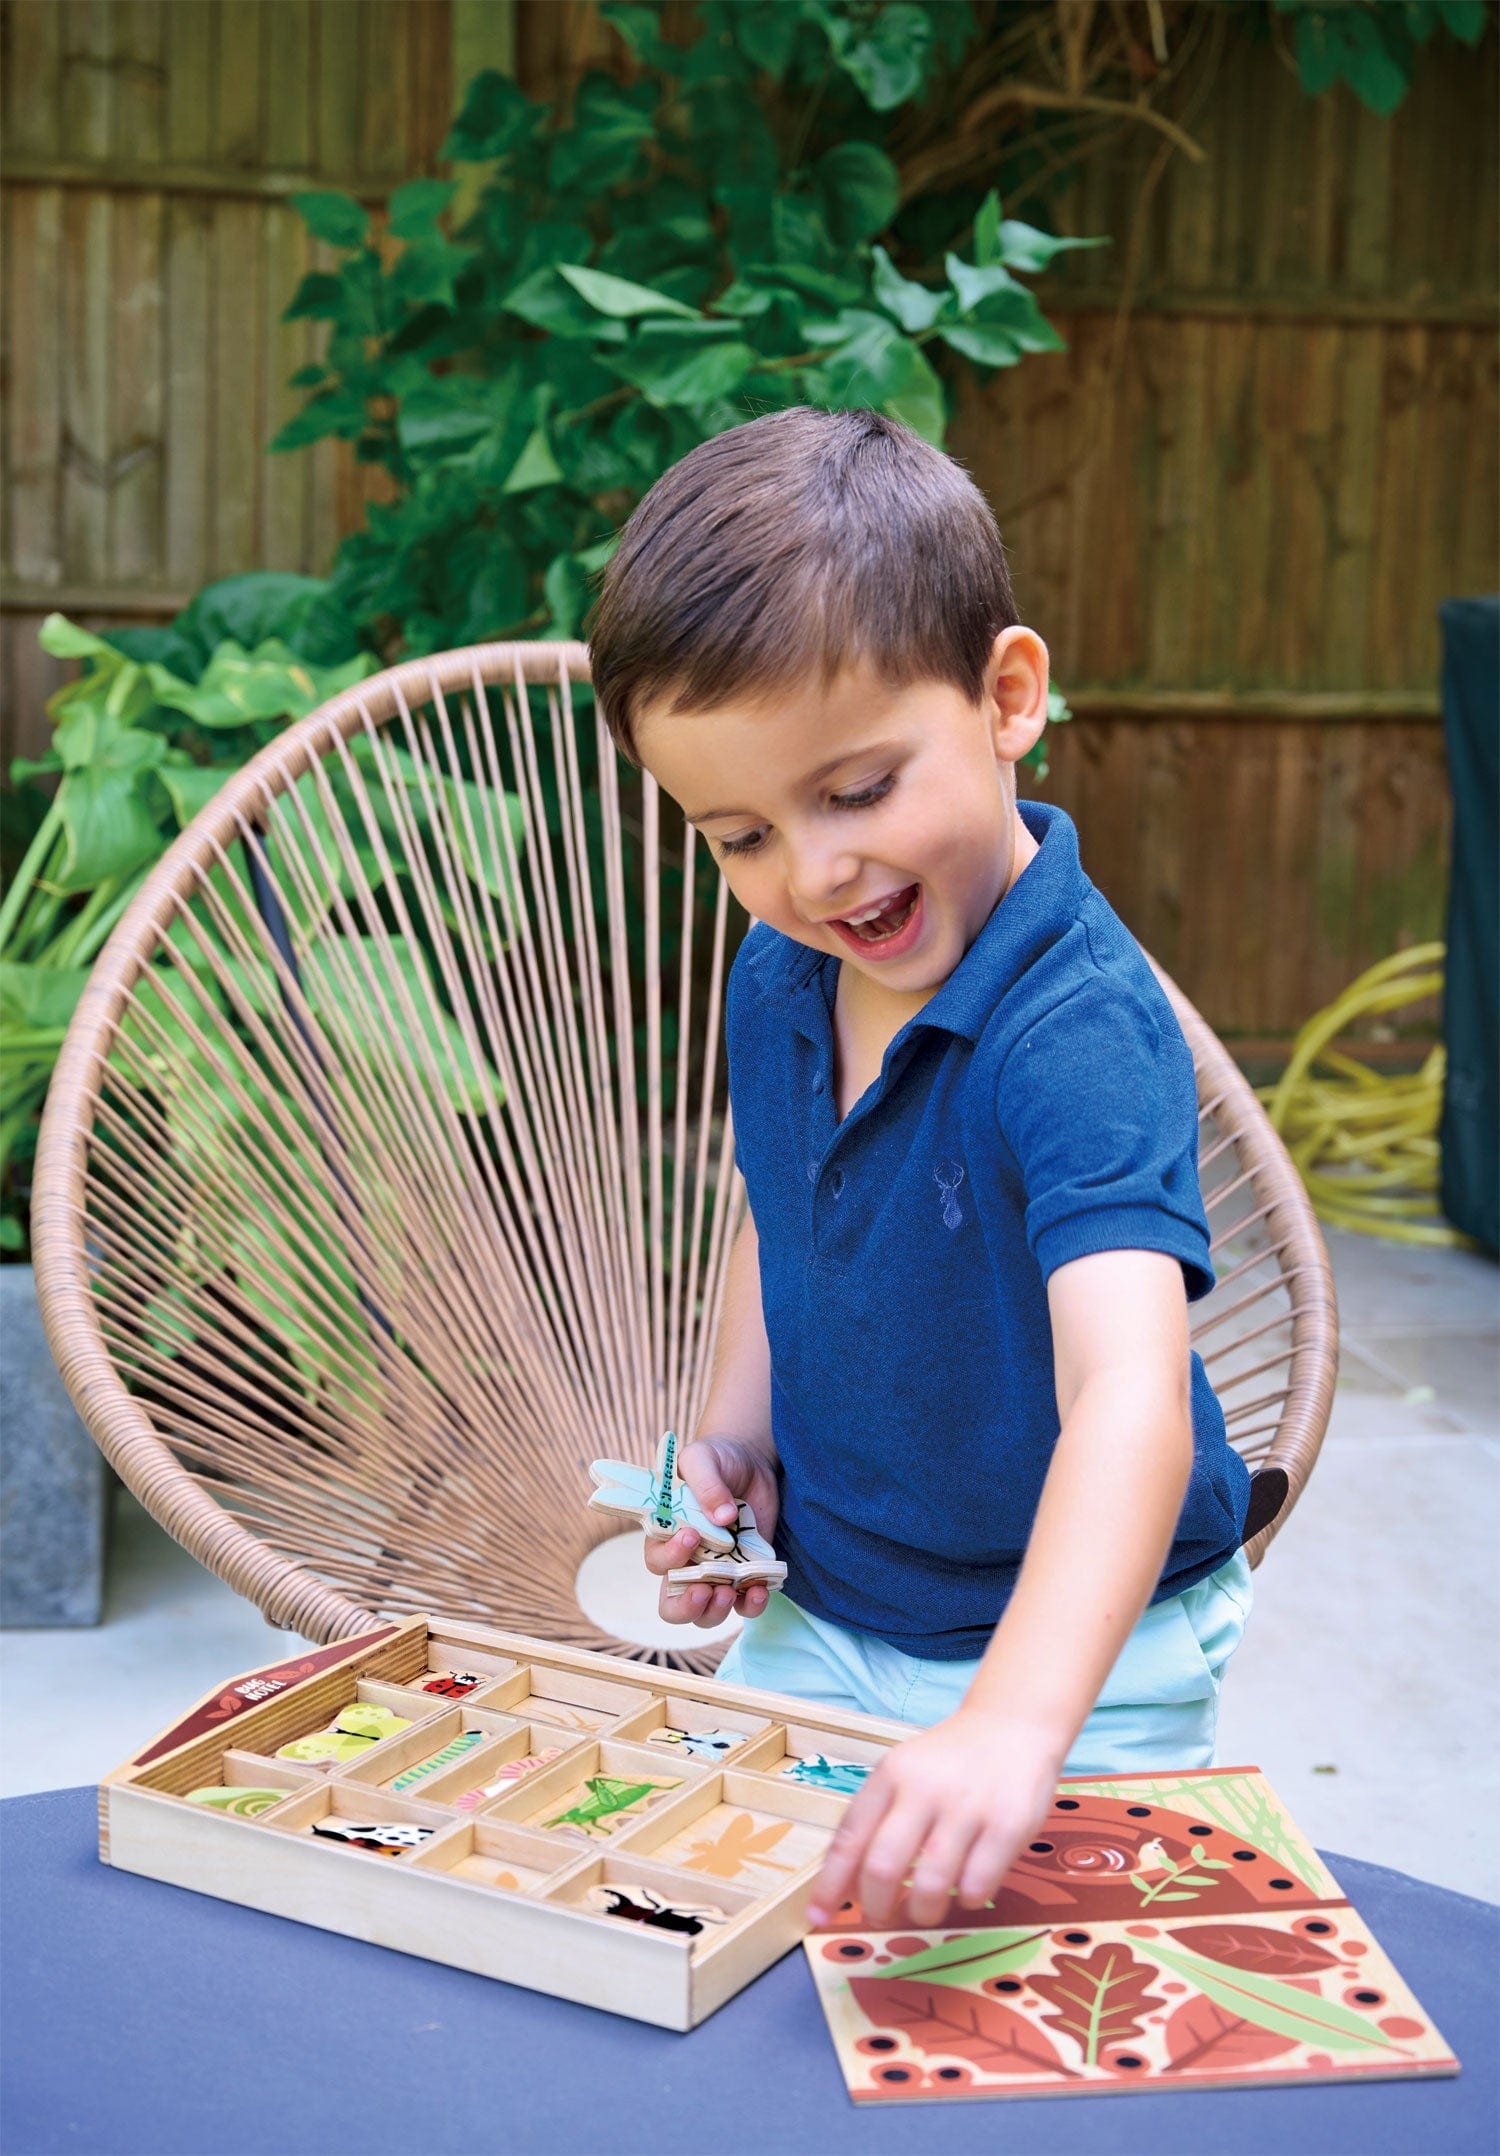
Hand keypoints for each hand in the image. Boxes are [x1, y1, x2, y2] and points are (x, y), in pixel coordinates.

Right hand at [642, 1435, 779, 1628]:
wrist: (750, 1460)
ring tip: (730, 1593)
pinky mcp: (747, 1573)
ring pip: (707, 1613)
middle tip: (703, 1591)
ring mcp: (718, 1571)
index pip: (657, 1562)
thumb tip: (723, 1517)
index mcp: (667, 1535)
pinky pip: (746, 1603)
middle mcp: (688, 1561)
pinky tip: (761, 1589)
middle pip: (672, 1604)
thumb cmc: (715, 1458)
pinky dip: (752, 1605)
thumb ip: (706, 1483)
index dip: (669, 1558)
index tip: (691, 1536)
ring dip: (716, 1612)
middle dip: (685, 1607)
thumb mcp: (703, 1458)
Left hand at [805, 1712, 1062, 1930]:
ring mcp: (968, 1807)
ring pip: (930, 1885)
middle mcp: (925, 1788)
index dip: (831, 1883)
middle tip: (880, 1918)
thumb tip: (847, 1887)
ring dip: (922, 1912)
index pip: (850, 1837)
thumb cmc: (949, 1762)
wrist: (1011, 1725)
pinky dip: (966, 1900)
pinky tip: (966, 1890)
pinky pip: (977, 1886)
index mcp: (891, 1774)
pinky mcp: (1008, 1825)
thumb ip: (876, 1821)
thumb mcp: (904, 1772)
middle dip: (876, 1907)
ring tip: (924, 1911)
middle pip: (884, 1867)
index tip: (818, 1916)